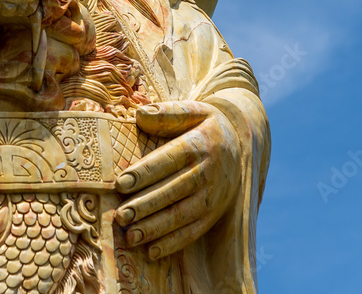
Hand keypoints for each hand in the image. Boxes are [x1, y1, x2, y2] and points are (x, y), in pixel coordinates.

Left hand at [114, 101, 239, 259]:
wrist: (241, 143)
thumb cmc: (205, 126)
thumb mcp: (194, 111)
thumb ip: (167, 113)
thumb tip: (140, 115)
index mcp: (200, 144)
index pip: (168, 160)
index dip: (145, 173)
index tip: (121, 183)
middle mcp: (208, 172)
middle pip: (173, 191)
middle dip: (145, 205)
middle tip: (120, 215)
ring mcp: (213, 196)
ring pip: (182, 215)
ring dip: (156, 228)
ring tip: (131, 236)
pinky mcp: (214, 213)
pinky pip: (193, 231)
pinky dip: (173, 243)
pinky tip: (151, 251)